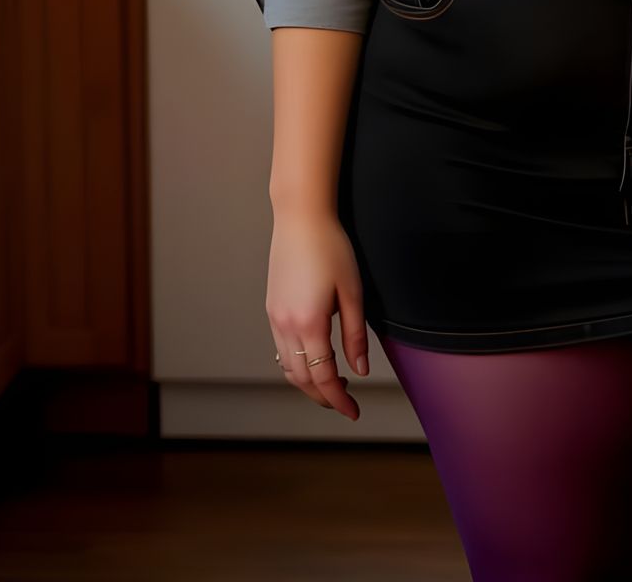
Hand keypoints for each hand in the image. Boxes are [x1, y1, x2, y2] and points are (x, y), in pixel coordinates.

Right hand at [265, 209, 368, 420]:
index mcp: (309, 324)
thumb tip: (360, 370)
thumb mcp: (353, 291)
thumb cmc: (331, 249)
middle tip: (347, 402)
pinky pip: (281, 350)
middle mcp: (285, 326)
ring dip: (308, 383)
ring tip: (335, 382)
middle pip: (301, 380)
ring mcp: (274, 318)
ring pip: (287, 368)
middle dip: (324, 396)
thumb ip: (355, 334)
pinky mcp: (272, 310)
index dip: (339, 399)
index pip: (323, 377)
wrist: (301, 219)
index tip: (354, 412)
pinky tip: (315, 358)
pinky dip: (296, 365)